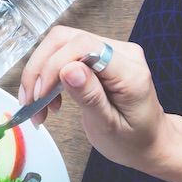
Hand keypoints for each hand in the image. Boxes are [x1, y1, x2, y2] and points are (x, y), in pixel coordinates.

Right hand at [19, 25, 177, 172]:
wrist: (150, 142)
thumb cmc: (133, 140)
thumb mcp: (109, 127)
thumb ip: (90, 97)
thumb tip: (68, 69)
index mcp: (130, 72)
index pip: (83, 46)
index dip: (53, 66)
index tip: (40, 96)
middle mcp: (122, 53)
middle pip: (66, 39)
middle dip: (40, 69)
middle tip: (31, 102)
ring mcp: (111, 51)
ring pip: (60, 44)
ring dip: (40, 73)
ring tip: (38, 106)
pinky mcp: (100, 56)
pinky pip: (65, 54)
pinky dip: (48, 75)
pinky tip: (48, 99)